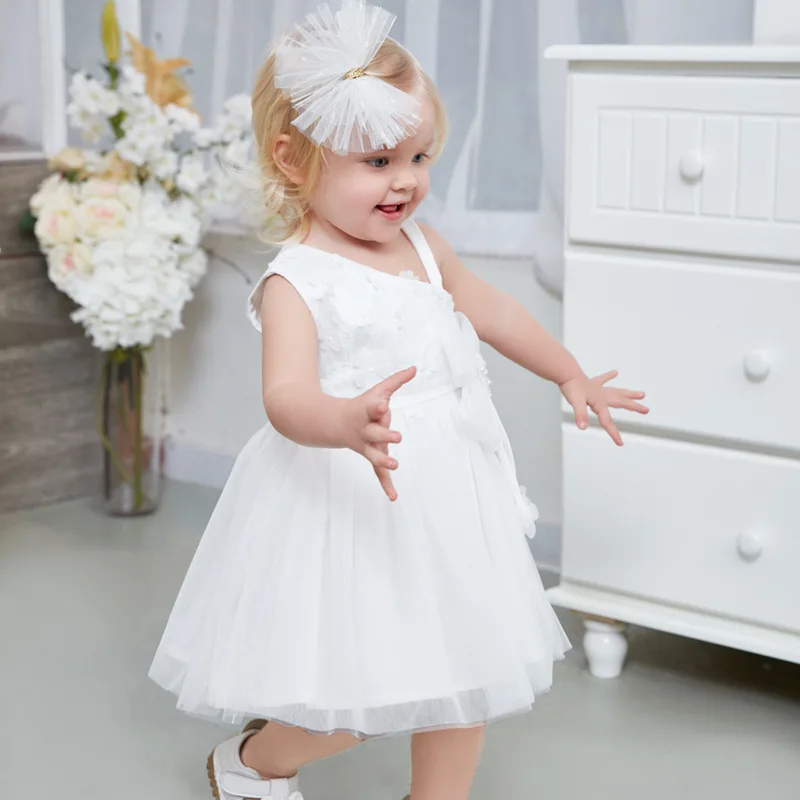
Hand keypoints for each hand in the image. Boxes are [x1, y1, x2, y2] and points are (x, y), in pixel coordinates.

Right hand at [343, 366, 416, 500]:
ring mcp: (367, 445)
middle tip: (397, 437)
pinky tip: (394, 496)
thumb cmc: (363, 406)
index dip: (378, 407)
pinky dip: (386, 483)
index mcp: (367, 411)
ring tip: (394, 465)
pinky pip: (378, 472)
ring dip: (383, 460)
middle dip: (385, 435)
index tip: (384, 406)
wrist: (337, 423)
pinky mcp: (371, 456)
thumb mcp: (378, 391)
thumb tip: (415, 368)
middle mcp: (365, 430)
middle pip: (374, 433)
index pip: (373, 407)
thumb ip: (396, 381)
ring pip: (374, 454)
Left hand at [559, 370, 647, 445]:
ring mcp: (598, 389)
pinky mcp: (591, 383)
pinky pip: (603, 380)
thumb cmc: (572, 387)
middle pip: (621, 403)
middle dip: (634, 407)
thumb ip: (580, 415)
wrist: (566, 372)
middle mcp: (602, 396)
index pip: (607, 421)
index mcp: (599, 403)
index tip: (621, 443)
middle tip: (646, 410)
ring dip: (629, 394)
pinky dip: (609, 376)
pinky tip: (615, 372)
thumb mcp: (576, 403)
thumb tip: (582, 427)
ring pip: (617, 392)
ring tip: (641, 394)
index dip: (613, 433)